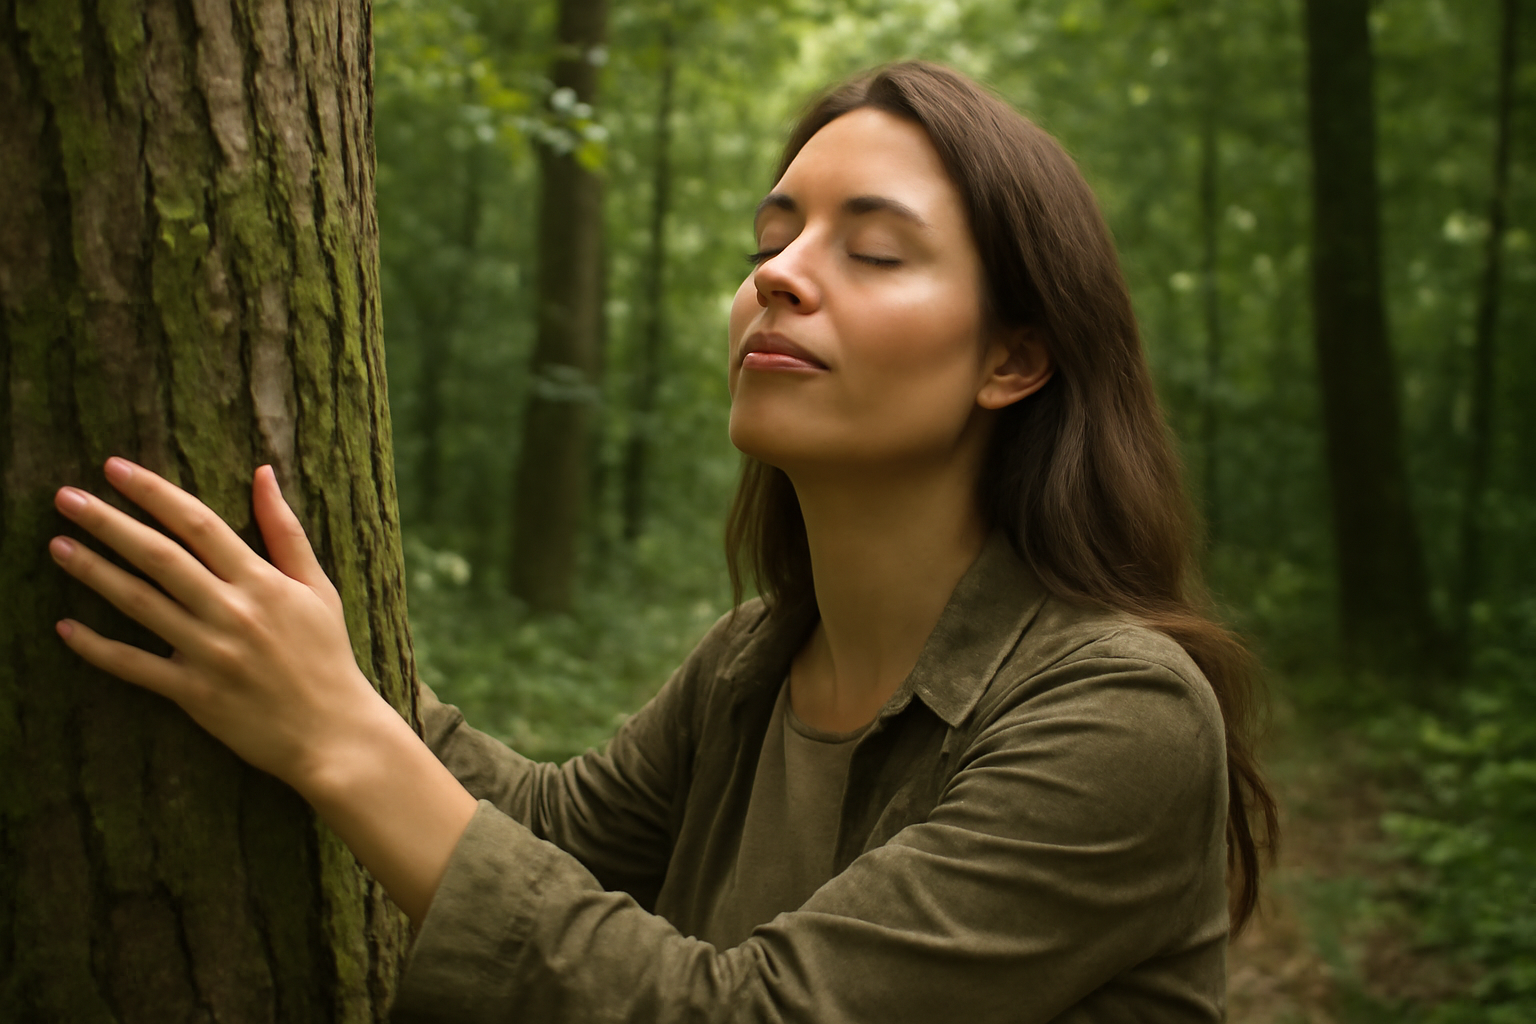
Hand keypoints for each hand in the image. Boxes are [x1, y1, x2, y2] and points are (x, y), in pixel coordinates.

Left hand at [49, 457, 386, 790]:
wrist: (333, 732)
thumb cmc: (327, 655)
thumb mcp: (317, 587)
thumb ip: (286, 530)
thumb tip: (263, 472)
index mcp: (262, 581)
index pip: (199, 523)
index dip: (154, 492)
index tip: (115, 468)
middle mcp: (232, 611)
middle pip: (160, 556)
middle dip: (109, 522)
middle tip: (66, 497)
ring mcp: (209, 653)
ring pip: (140, 603)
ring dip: (94, 572)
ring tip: (57, 545)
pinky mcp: (194, 693)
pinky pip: (135, 666)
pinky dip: (98, 648)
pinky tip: (65, 627)